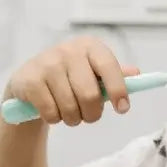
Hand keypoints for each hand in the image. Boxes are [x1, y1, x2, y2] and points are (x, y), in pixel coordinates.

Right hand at [4, 36, 139, 126]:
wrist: (29, 80)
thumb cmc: (69, 77)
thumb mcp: (92, 71)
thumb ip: (114, 74)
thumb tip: (136, 74)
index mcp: (89, 46)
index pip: (109, 67)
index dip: (118, 89)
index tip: (123, 109)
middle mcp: (68, 50)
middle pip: (90, 95)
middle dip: (92, 114)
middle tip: (89, 116)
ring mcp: (46, 63)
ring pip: (70, 108)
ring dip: (72, 119)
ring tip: (68, 113)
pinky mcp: (29, 80)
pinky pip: (50, 112)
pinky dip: (54, 119)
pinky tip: (51, 110)